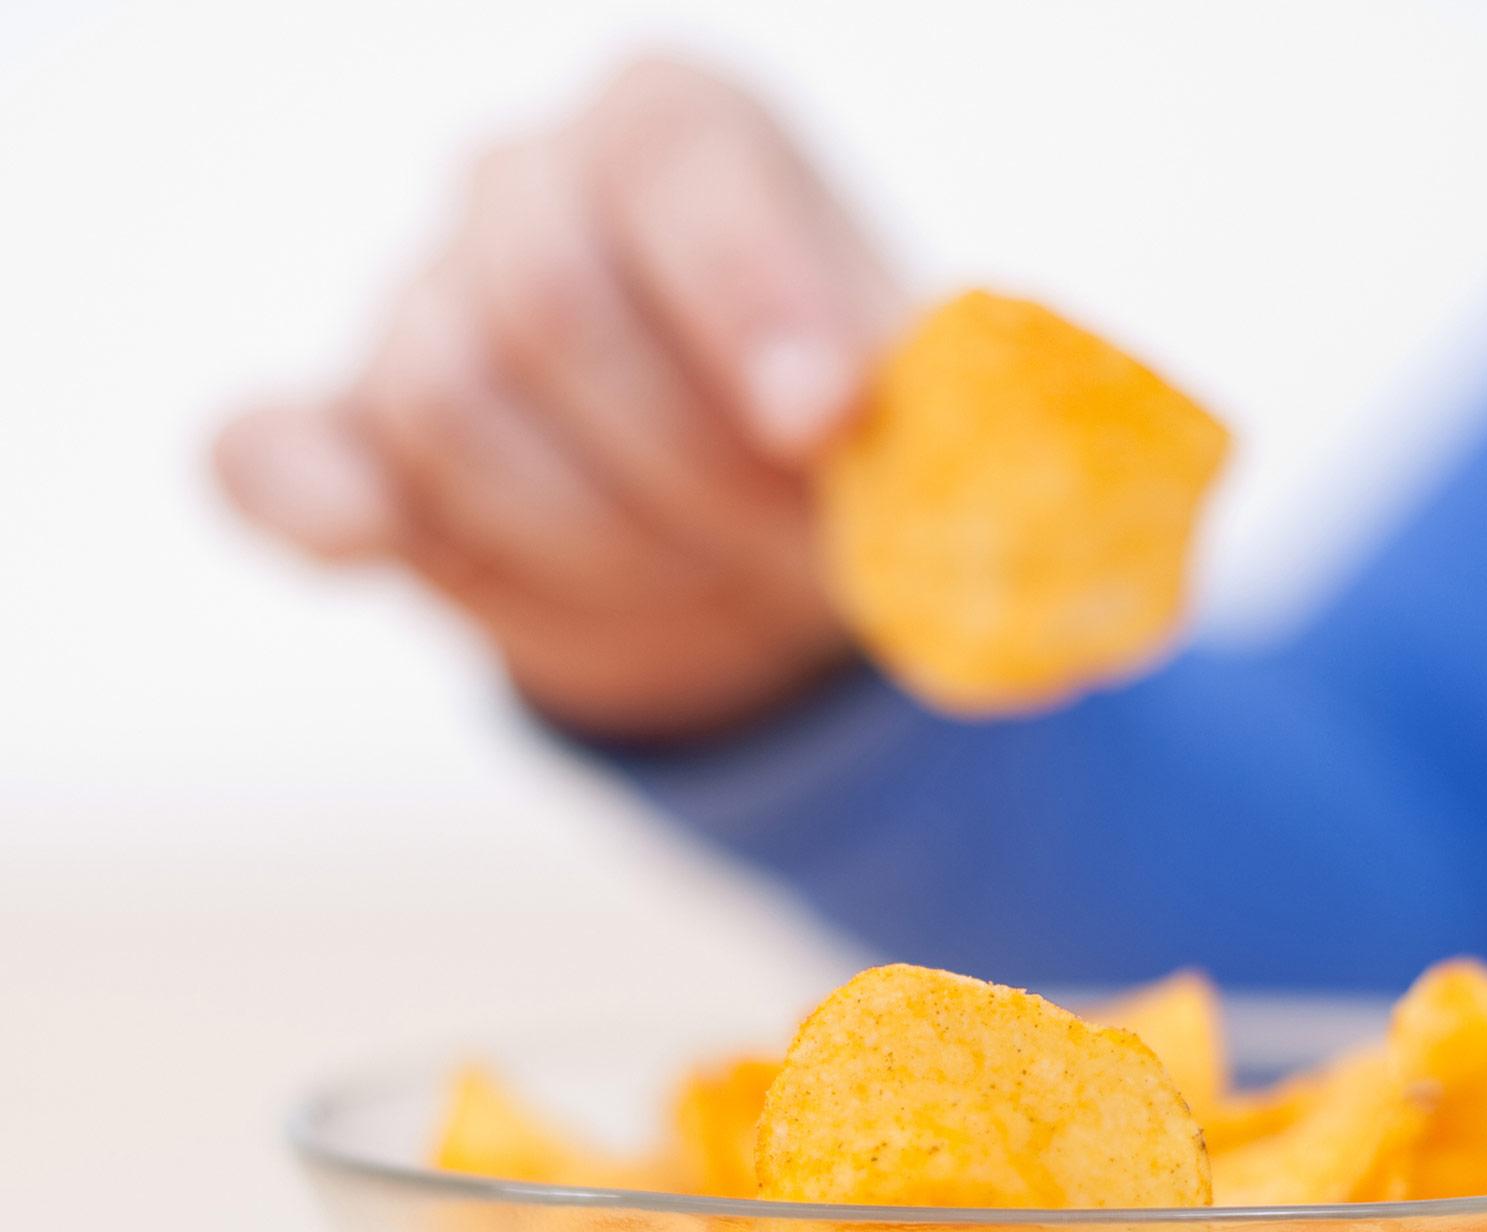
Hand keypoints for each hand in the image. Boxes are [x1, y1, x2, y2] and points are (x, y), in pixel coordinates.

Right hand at [214, 55, 898, 741]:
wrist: (765, 551)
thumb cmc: (854, 450)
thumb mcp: (924, 409)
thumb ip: (920, 401)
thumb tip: (878, 423)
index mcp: (682, 129)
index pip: (680, 166)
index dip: (750, 295)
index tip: (823, 424)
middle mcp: (530, 182)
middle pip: (551, 306)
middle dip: (694, 467)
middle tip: (797, 545)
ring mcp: (414, 301)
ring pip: (450, 408)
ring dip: (608, 539)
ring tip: (706, 561)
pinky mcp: (339, 440)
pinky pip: (276, 456)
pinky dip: (319, 501)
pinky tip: (368, 538)